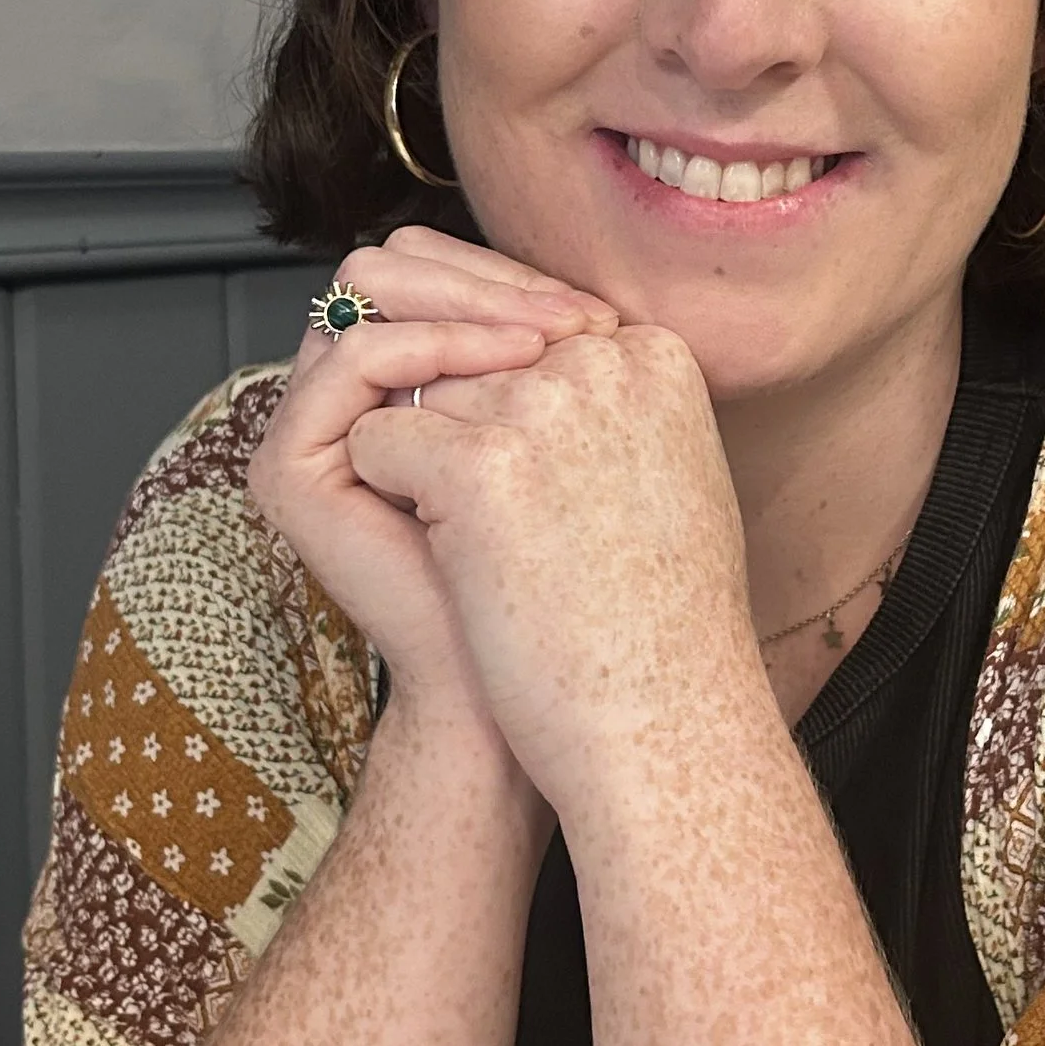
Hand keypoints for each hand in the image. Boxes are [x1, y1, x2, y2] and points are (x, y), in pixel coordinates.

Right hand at [246, 227, 619, 730]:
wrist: (519, 683)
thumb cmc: (555, 577)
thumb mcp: (557, 445)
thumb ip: (543, 364)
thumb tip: (590, 289)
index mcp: (390, 386)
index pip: (426, 274)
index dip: (507, 277)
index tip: (597, 315)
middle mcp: (335, 400)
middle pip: (388, 268)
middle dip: (487, 279)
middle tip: (571, 319)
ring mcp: (303, 430)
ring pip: (367, 291)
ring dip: (471, 303)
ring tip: (553, 340)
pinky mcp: (287, 468)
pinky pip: (354, 356)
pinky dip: (437, 344)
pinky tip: (514, 366)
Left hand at [344, 324, 763, 815]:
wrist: (664, 724)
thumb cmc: (663, 621)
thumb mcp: (666, 473)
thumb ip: (605, 403)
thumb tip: (521, 364)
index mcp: (655, 354)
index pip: (526, 321)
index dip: (494, 388)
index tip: (511, 458)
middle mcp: (599, 362)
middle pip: (465, 347)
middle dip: (449, 413)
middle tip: (474, 497)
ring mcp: (539, 410)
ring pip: (415, 391)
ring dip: (421, 458)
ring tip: (477, 538)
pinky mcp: (478, 467)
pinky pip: (377, 440)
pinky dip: (384, 494)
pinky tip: (441, 552)